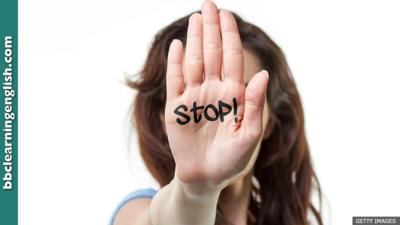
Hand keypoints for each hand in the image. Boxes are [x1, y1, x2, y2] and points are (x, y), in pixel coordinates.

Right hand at [164, 1, 268, 191]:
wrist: (205, 177)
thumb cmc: (231, 159)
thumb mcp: (249, 135)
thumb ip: (255, 105)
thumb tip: (261, 74)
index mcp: (233, 95)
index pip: (231, 58)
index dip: (229, 36)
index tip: (227, 14)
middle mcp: (213, 90)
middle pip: (211, 53)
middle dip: (211, 29)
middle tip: (208, 5)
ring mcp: (193, 97)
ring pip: (194, 61)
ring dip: (195, 40)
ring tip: (196, 18)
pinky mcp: (176, 107)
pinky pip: (175, 80)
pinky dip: (176, 63)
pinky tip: (179, 45)